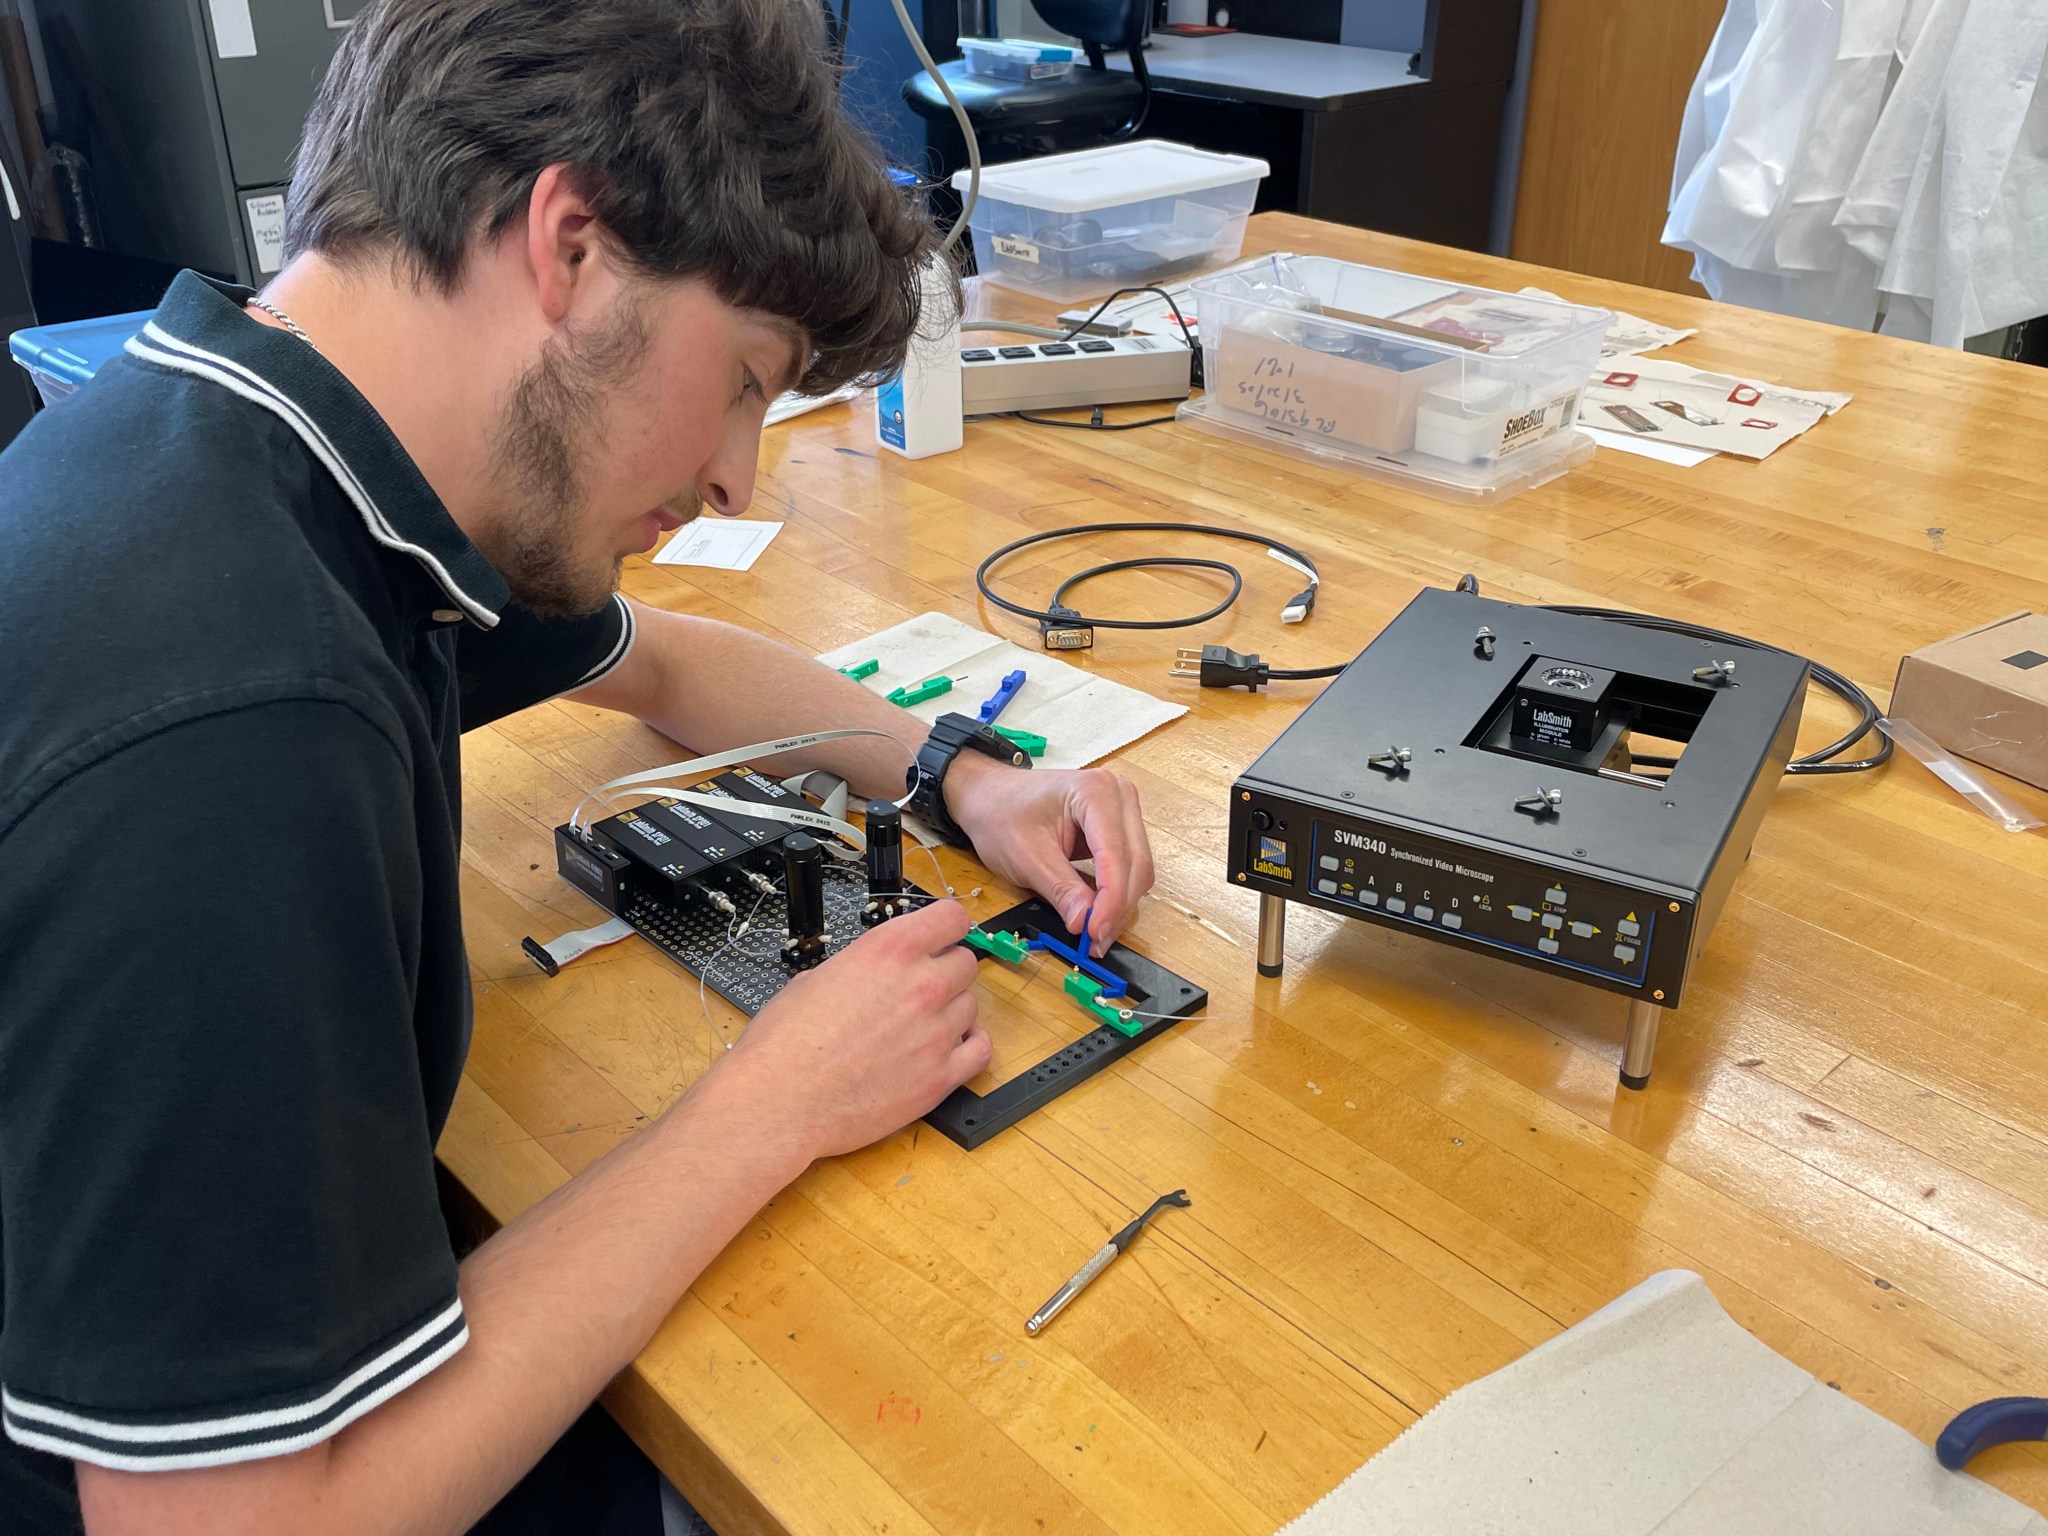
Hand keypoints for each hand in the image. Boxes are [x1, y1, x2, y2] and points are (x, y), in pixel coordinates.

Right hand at [715, 898, 988, 1162]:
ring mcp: (936, 1032)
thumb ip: (861, 967)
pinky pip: (980, 1051)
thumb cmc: (784, 1044)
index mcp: (889, 950)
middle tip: (921, 989)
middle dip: (946, 971)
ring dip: (951, 1011)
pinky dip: (969, 1046)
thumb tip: (874, 975)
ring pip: (972, 1006)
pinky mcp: (941, 1077)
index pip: (952, 918)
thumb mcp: (816, 978)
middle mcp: (921, 985)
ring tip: (919, 1027)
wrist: (780, 1101)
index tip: (942, 937)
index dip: (947, 926)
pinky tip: (950, 1048)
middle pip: (965, 963)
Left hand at [943, 755, 1154, 950]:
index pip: (1116, 854)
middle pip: (1135, 863)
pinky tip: (1096, 915)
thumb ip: (1061, 889)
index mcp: (1096, 792)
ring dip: (1118, 905)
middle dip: (1116, 907)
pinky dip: (1114, 895)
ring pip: (1136, 869)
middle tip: (1095, 941)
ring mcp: (1122, 811)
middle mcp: (1118, 796)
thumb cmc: (1001, 814)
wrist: (989, 797)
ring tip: (1093, 933)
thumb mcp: (1026, 857)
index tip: (1094, 931)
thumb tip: (1084, 922)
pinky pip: (1127, 868)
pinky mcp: (1117, 830)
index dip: (1110, 899)